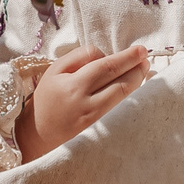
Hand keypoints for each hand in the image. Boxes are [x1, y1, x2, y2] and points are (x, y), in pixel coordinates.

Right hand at [17, 41, 150, 161]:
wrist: (38, 133)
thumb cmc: (48, 98)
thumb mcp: (55, 71)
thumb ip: (79, 57)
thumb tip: (105, 55)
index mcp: (72, 84)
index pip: (104, 65)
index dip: (124, 57)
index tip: (138, 50)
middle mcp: (85, 102)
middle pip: (117, 80)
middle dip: (135, 66)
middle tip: (145, 55)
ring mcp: (94, 118)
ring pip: (122, 95)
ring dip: (137, 80)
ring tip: (145, 69)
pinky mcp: (99, 130)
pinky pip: (119, 109)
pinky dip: (131, 96)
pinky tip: (137, 88)